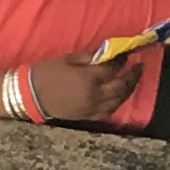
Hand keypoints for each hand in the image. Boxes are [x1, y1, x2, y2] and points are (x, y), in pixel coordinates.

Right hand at [17, 54, 137, 124]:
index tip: (127, 52)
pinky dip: (117, 103)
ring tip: (132, 80)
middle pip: (122, 87)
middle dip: (132, 75)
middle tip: (138, 66)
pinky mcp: (88, 117)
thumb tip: (107, 53)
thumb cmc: (46, 73)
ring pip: (119, 101)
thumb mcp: (68, 59)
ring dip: (128, 90)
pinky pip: (109, 111)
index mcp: (89, 79)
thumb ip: (90, 57)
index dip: (122, 59)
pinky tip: (119, 96)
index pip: (113, 67)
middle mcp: (95, 95)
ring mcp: (93, 108)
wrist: (30, 95)